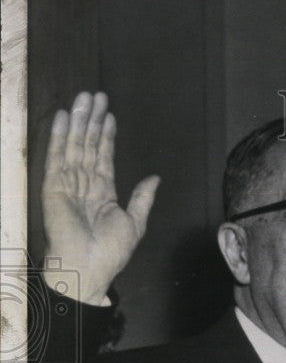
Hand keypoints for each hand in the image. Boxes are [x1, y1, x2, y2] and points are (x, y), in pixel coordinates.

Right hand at [42, 92, 158, 304]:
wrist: (88, 267)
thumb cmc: (111, 251)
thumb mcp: (134, 223)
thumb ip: (143, 198)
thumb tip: (155, 177)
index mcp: (102, 192)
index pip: (104, 156)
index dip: (106, 135)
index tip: (109, 114)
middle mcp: (84, 184)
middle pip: (88, 145)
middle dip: (92, 120)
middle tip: (96, 94)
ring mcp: (67, 183)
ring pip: (74, 145)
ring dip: (78, 120)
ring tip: (84, 97)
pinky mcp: (53, 186)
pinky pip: (56, 156)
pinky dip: (59, 136)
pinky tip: (63, 116)